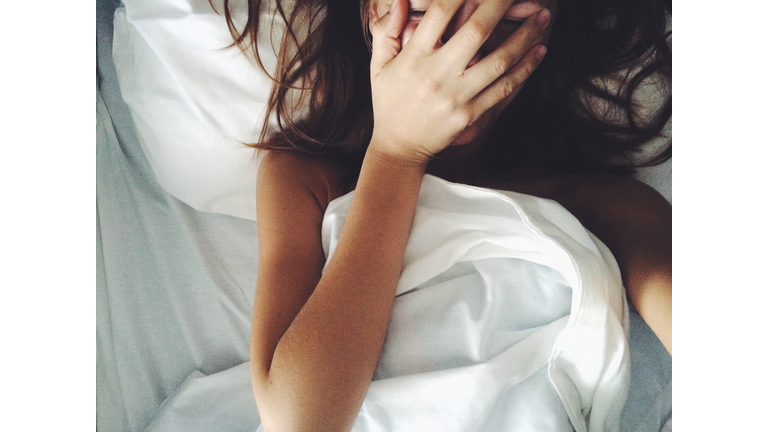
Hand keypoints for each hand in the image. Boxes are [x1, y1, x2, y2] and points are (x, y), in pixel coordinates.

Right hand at [367, 0, 550, 163]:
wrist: (398, 147)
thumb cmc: (389, 101)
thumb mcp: (378, 65)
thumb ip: (386, 30)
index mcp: (414, 57)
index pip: (440, 14)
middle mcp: (436, 74)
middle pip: (476, 31)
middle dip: (501, 5)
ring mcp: (456, 96)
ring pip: (498, 60)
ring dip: (525, 36)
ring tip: (544, 17)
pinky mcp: (469, 114)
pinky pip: (503, 89)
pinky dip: (525, 69)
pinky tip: (540, 51)